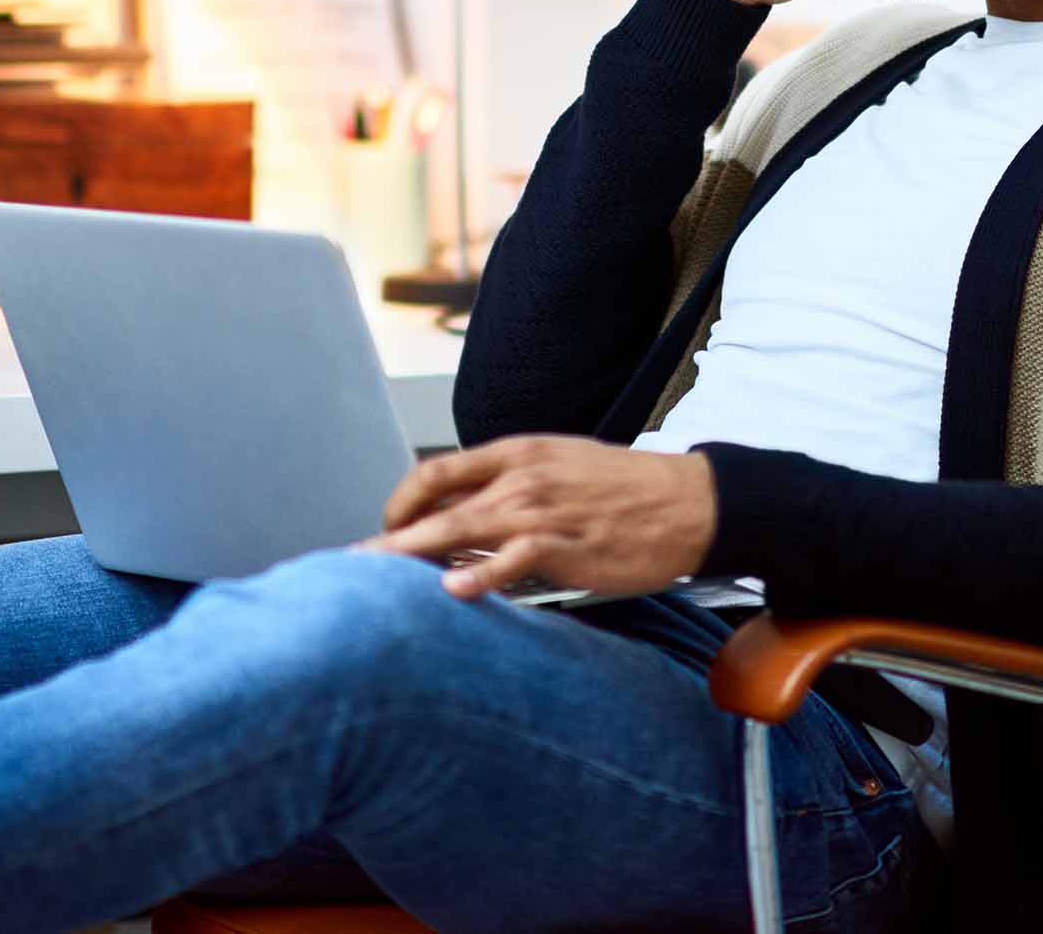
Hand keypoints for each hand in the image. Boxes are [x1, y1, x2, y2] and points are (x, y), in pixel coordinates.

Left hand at [371, 435, 717, 599]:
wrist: (690, 502)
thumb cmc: (625, 491)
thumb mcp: (560, 470)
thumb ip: (509, 489)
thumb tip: (459, 522)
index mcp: (518, 453)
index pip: (436, 471)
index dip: (400, 501)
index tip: (385, 529)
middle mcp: (522, 477)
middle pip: (437, 503)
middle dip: (389, 536)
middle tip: (352, 563)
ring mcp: (544, 511)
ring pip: (462, 528)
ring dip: (414, 553)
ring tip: (376, 577)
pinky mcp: (569, 546)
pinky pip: (514, 559)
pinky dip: (481, 575)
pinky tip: (453, 590)